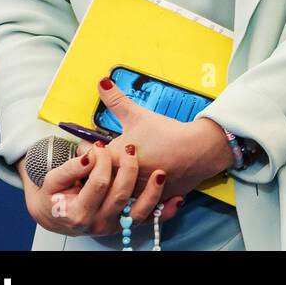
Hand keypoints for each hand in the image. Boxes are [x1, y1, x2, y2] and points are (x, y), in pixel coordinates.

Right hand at [19, 142, 184, 236]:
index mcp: (79, 212)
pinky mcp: (128, 223)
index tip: (101, 145)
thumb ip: (70, 168)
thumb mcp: (53, 180)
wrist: (57, 215)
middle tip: (131, 149)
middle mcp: (99, 222)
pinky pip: (150, 220)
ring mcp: (116, 225)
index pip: (98, 183)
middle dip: (128, 169)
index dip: (102, 161)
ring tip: (161, 174)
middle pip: (120, 195)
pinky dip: (164, 212)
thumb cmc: (55, 196)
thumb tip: (88, 156)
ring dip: (153, 193)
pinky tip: (177, 200)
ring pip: (139, 212)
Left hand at [93, 77, 234, 203]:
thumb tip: (101, 81)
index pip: (88, 161)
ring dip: (115, 186)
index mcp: (113, 160)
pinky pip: (137, 204)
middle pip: (99, 180)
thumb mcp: (138, 115)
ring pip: (117, 194)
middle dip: (97, 171)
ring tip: (118, 174)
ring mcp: (136, 194)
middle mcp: (120, 180)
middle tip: (97, 163)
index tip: (90, 146)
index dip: (87, 153)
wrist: (198, 150)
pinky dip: (136, 196)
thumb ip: (116, 100)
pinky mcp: (151, 202)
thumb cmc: (165, 133)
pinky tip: (139, 187)